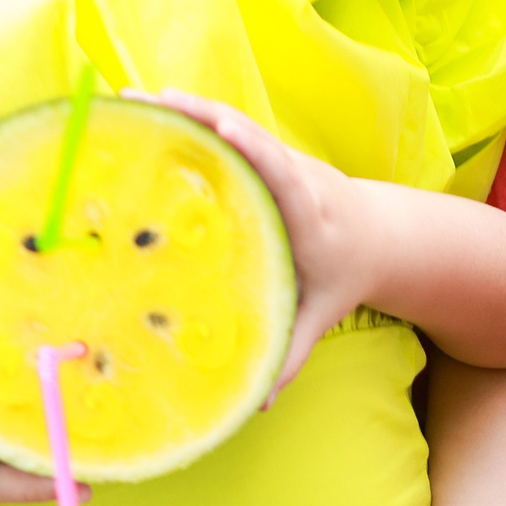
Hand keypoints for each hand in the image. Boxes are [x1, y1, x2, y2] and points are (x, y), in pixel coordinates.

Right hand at [124, 88, 371, 403]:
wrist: (376, 237)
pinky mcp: (264, 155)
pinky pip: (226, 131)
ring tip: (129, 101)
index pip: (282, 174)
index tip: (223, 126)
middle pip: (247, 135)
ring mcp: (277, 159)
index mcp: (308, 214)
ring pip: (231, 124)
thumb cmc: (343, 278)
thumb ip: (289, 356)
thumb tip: (257, 404)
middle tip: (146, 103)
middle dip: (199, 115)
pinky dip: (190, 119)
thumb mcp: (320, 315)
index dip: (254, 148)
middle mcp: (293, 175)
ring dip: (184, 109)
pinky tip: (146, 115)